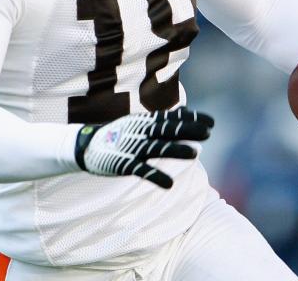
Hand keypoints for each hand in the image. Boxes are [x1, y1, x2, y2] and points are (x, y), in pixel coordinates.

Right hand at [74, 107, 213, 188]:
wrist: (87, 145)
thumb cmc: (118, 135)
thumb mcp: (139, 124)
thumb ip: (161, 121)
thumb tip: (184, 113)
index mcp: (144, 122)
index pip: (171, 119)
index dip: (190, 120)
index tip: (211, 121)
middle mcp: (140, 132)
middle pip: (167, 130)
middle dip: (187, 131)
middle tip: (208, 133)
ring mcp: (131, 148)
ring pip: (157, 148)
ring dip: (176, 150)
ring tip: (195, 153)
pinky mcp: (123, 164)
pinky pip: (141, 170)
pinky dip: (155, 176)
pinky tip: (169, 184)